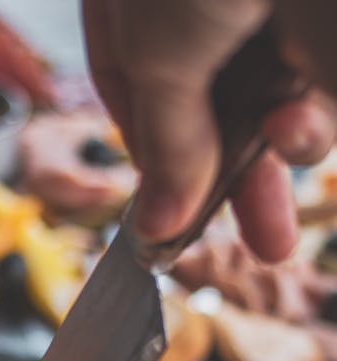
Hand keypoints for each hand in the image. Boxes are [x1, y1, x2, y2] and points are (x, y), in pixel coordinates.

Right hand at [82, 0, 336, 260]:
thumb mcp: (160, 54)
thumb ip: (166, 143)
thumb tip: (158, 226)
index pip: (135, 87)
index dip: (156, 160)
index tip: (170, 217)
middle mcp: (202, 5)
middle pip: (217, 106)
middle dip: (245, 182)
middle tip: (266, 244)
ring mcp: (268, 14)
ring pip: (280, 103)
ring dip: (288, 144)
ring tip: (293, 142)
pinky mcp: (317, 32)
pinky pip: (320, 92)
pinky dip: (313, 119)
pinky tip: (304, 116)